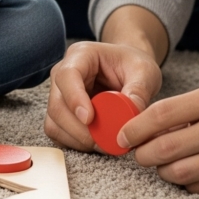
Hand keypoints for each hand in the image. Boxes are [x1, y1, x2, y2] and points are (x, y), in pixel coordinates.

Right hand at [45, 40, 162, 150]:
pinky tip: (95, 142)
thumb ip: (139, 91)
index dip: (74, 98)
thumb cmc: (133, 65)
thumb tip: (131, 117)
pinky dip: (75, 143)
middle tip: (106, 141)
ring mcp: (60, 94)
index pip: (67, 76)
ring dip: (78, 139)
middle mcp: (63, 74)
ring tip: (105, 143)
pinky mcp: (62, 112)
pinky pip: (58, 132)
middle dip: (79, 129)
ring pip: (54, 121)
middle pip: (57, 104)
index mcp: (81, 55)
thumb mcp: (144, 71)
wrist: (128, 70)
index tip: (90, 119)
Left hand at [123, 85, 198, 192]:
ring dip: (162, 170)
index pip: (162, 115)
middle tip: (138, 154)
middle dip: (143, 154)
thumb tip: (139, 128)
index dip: (135, 128)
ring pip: (181, 172)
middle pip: (167, 148)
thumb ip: (179, 110)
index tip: (122, 136)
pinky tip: (184, 172)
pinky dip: (184, 182)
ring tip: (160, 163)